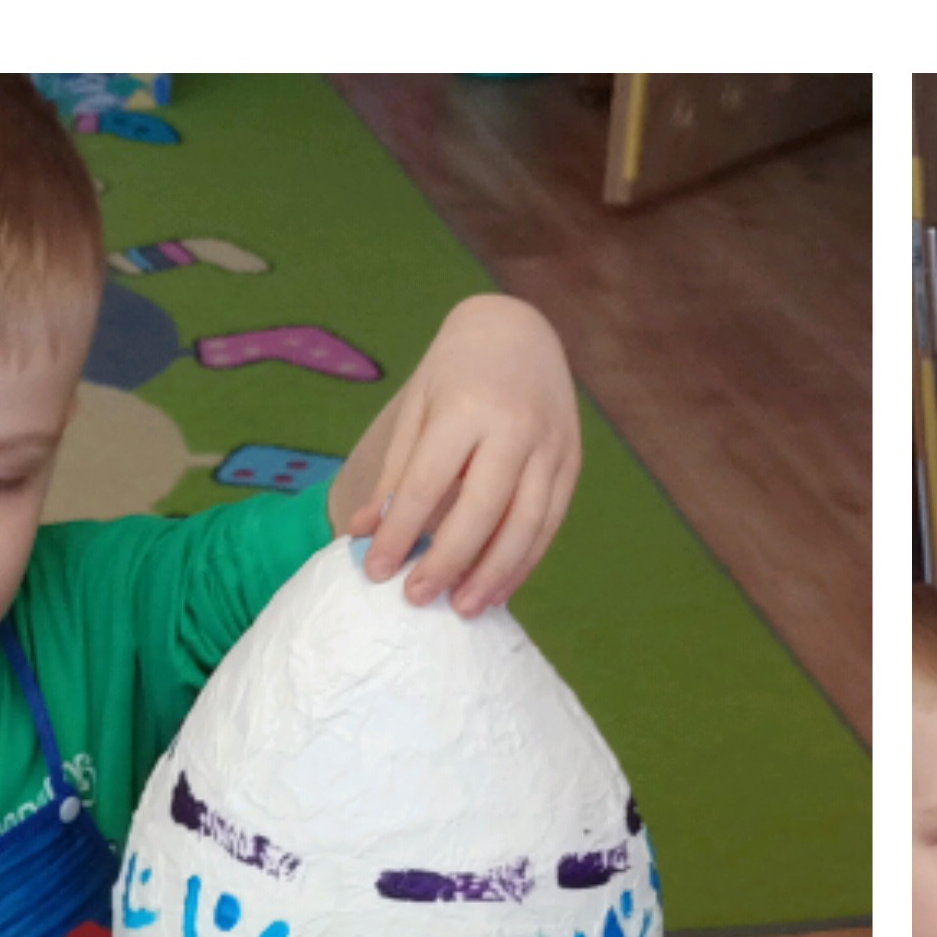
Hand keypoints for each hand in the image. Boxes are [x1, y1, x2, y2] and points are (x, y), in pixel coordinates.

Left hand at [337, 296, 580, 613]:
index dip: (400, 532)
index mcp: (466, 406)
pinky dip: (524, 562)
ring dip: (493, 575)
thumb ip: (397, 472)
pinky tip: (498, 589)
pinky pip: (548, 524)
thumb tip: (366, 532)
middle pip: (481, 511)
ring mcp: (549, 446)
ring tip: (463, 608)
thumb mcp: (420, 407)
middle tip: (418, 597)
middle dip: (447, 561)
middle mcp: (513, 427)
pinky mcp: (570, 462)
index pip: (427, 483)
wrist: (521, 329)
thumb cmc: (458, 370)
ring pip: (524, 526)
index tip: (377, 570)